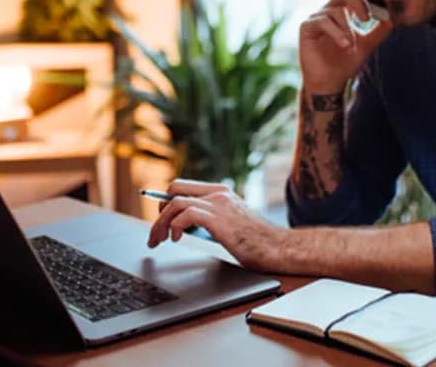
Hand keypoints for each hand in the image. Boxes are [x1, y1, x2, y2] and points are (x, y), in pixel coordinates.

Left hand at [146, 179, 286, 272]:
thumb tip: (187, 227)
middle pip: (174, 189)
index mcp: (222, 193)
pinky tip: (177, 239)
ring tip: (159, 239)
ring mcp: (219, 204)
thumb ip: (212, 220)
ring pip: (175, 202)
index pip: (184, 186)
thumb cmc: (259, 243)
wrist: (279, 248)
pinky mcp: (218, 219)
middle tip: (155, 232)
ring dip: (161, 222)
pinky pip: (185, 214)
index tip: (160, 219)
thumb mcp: (231, 225)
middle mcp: (219, 194)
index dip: (167, 202)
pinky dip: (174, 226)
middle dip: (159, 211)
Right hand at [299, 0, 392, 94]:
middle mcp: (330, 10)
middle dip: (359, 2)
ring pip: (336, 11)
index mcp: (345, 11)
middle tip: (368, 19)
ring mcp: (318, 17)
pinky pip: (323, 22)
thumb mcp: (368, 45)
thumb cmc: (346, 62)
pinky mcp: (307, 27)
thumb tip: (393, 17)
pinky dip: (337, 33)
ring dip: (348, 29)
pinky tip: (344, 46)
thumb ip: (380, 30)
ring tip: (351, 47)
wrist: (330, 82)